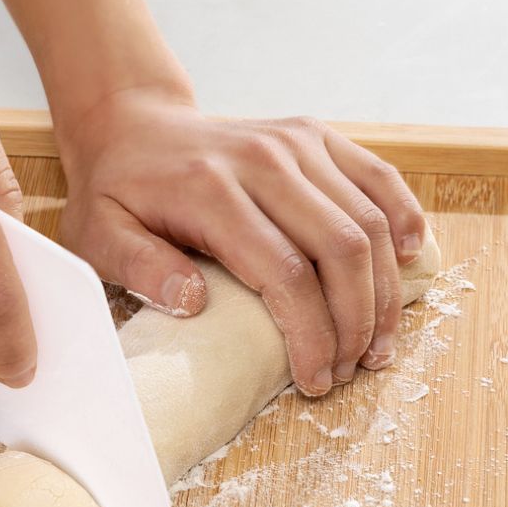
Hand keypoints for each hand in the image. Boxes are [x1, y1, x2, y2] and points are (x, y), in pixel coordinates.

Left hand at [56, 88, 425, 395]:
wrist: (132, 127)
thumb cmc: (117, 191)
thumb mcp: (98, 236)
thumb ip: (141, 268)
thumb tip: (195, 303)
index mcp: (212, 192)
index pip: (286, 274)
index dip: (311, 335)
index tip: (316, 379)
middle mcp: (264, 161)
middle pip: (341, 249)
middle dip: (356, 321)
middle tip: (351, 369)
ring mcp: (295, 142)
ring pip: (368, 219)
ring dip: (384, 287)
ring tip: (378, 340)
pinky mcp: (314, 135)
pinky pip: (377, 177)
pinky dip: (403, 219)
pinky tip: (409, 260)